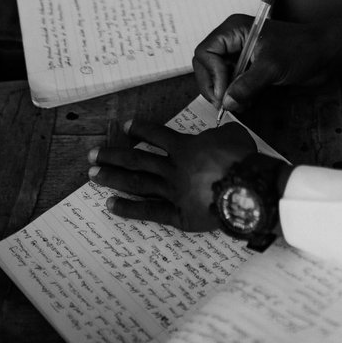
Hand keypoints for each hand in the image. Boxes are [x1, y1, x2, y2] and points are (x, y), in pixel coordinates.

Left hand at [87, 117, 255, 229]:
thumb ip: (215, 135)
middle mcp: (173, 168)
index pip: (157, 135)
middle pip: (137, 160)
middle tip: (92, 155)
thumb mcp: (231, 135)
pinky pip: (149, 211)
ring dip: (113, 178)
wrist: (249, 189)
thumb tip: (211, 138)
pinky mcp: (178, 215)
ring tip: (92, 176)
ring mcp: (173, 192)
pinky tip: (111, 205)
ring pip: (137, 183)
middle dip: (112, 156)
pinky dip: (129, 208)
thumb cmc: (243, 159)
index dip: (140, 130)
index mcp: (185, 147)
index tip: (125, 128)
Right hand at [193, 11, 341, 113]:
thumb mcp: (272, 67)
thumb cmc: (301, 50)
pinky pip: (233, 83)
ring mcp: (242, 54)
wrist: (326, 53)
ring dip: (226, 93)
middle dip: (215, 86)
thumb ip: (247, 85)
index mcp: (234, 30)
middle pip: (207, 65)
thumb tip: (227, 103)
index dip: (211, 75)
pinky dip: (236, 95)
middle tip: (225, 105)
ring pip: (219, 76)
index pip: (205, 52)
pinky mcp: (251, 67)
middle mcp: (234, 40)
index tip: (224, 94)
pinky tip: (247, 104)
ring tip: (240, 105)